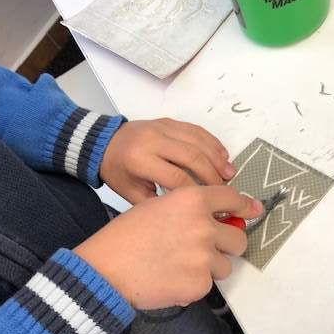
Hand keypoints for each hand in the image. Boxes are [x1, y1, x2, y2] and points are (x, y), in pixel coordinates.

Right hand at [74, 186, 263, 309]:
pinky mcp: (199, 284)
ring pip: (226, 265)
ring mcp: (204, 257)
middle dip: (228, 245)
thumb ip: (189, 209)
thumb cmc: (125, 237)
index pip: (232, 199)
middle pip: (239, 237)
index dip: (245, 206)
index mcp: (192, 200)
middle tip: (208, 250)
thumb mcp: (157, 207)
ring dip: (211, 267)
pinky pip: (208, 284)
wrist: (106, 269)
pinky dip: (194, 284)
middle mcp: (203, 226)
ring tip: (181, 266)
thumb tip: (217, 218)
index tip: (253, 210)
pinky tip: (171, 279)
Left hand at [99, 118, 235, 203]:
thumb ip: (157, 203)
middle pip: (192, 157)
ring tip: (229, 174)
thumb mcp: (131, 193)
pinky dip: (212, 143)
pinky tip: (223, 156)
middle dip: (212, 175)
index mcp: (140, 160)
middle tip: (224, 190)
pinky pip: (196, 130)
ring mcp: (162, 127)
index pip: (177, 177)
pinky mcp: (169, 121)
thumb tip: (189, 212)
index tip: (208, 205)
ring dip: (217, 158)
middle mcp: (152, 140)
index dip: (196, 192)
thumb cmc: (118, 171)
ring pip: (198, 141)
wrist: (103, 143)